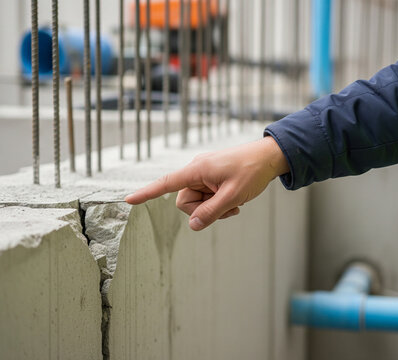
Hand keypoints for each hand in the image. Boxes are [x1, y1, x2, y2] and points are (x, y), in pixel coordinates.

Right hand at [125, 136, 288, 230]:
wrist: (269, 157)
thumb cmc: (252, 172)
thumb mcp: (232, 197)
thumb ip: (211, 213)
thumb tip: (192, 225)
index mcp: (197, 169)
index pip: (166, 183)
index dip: (147, 193)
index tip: (128, 200)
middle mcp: (196, 170)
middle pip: (185, 201)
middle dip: (203, 210)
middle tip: (228, 208)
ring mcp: (204, 174)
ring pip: (197, 202)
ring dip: (214, 208)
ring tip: (234, 203)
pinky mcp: (211, 177)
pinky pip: (207, 197)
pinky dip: (219, 203)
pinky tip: (234, 201)